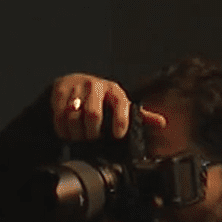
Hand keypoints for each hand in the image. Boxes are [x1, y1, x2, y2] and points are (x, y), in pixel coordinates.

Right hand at [51, 73, 166, 140]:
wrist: (74, 83)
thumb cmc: (101, 98)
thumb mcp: (120, 105)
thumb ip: (139, 115)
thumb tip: (162, 123)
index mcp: (114, 90)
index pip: (120, 105)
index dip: (120, 122)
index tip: (117, 135)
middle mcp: (96, 86)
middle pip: (93, 114)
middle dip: (92, 132)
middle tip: (91, 138)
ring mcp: (77, 87)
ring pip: (74, 116)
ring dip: (75, 133)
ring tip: (78, 136)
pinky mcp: (60, 90)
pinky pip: (59, 115)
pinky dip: (62, 128)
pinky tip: (66, 131)